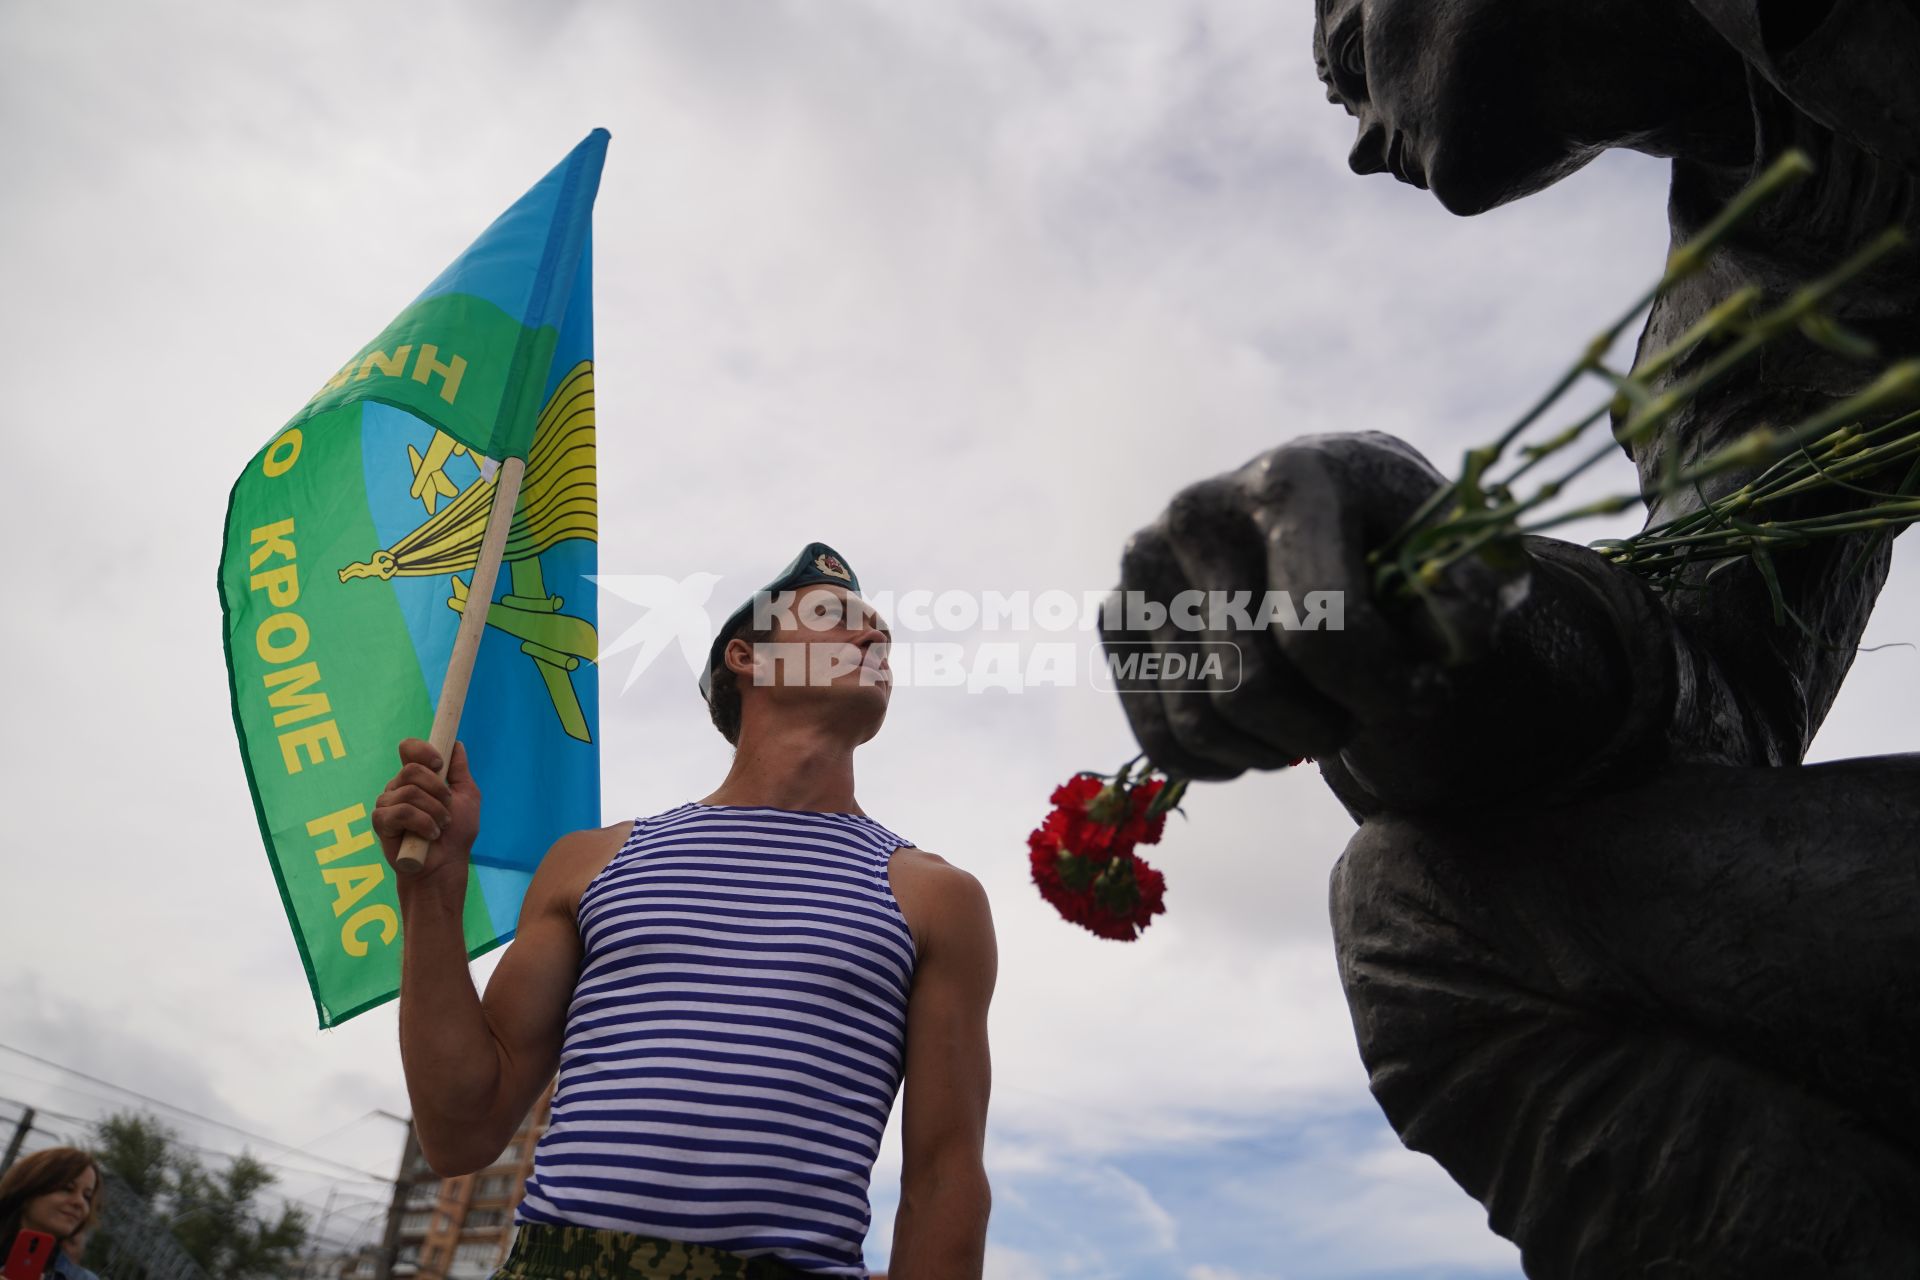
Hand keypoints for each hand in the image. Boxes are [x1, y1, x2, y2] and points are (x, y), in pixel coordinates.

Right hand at [373, 739, 481, 901]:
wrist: (446, 865)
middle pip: (412, 769)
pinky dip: (422, 823)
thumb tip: (456, 743)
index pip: (409, 749)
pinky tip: (429, 835)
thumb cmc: (457, 833)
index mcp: (418, 778)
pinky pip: (400, 812)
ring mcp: (387, 804)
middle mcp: (399, 787)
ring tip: (440, 827)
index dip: (422, 750)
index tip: (439, 764)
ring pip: (409, 792)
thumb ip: (459, 770)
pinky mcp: (381, 822)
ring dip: (434, 812)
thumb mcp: (467, 796)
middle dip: (438, 791)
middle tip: (447, 810)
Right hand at [1103, 431, 1527, 791]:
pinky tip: (1268, 740)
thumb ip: (1468, 597)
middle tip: (1364, 716)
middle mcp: (1197, 511)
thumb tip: (1440, 648)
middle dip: (1324, 729)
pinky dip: (1221, 764)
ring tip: (1320, 726)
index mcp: (1289, 479)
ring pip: (1200, 721)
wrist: (1323, 509)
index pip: (1320, 628)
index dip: (1382, 691)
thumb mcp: (1455, 548)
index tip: (1425, 698)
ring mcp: (1143, 563)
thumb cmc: (1396, 537)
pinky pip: (1157, 736)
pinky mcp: (1114, 613)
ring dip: (1277, 751)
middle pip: (1249, 686)